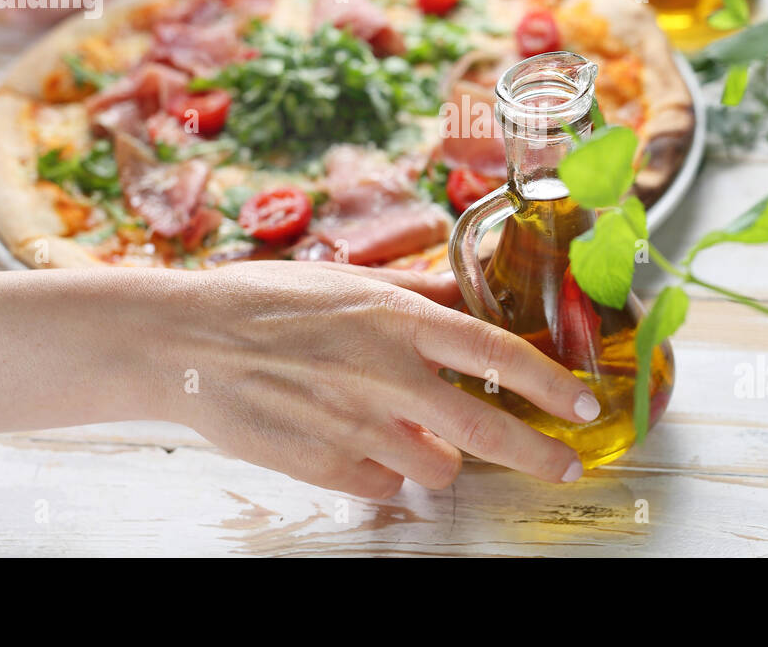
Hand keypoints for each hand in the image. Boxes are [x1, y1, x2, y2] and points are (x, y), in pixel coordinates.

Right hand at [151, 262, 601, 497]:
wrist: (184, 343)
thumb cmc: (263, 302)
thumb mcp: (347, 281)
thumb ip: (416, 294)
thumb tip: (467, 293)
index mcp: (397, 320)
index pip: (496, 353)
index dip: (550, 383)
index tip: (582, 403)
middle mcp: (386, 375)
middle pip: (487, 431)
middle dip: (539, 454)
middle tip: (566, 465)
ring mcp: (356, 426)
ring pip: (438, 466)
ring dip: (438, 455)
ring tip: (401, 428)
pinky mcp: (325, 466)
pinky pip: (385, 485)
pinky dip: (383, 471)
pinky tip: (354, 441)